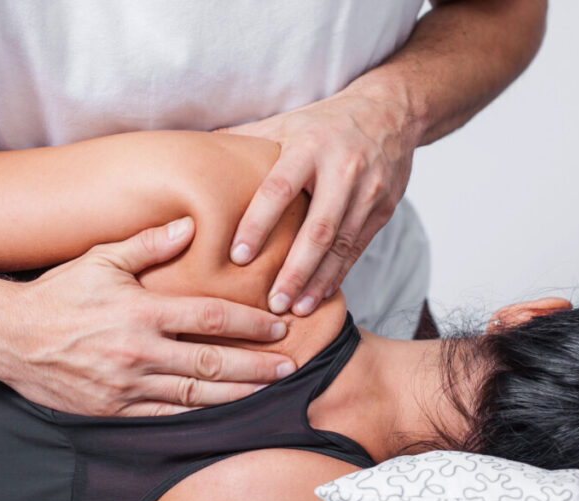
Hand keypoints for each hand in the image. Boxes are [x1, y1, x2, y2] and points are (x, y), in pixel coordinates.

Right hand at [0, 217, 295, 416]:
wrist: (7, 337)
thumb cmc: (55, 295)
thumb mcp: (100, 258)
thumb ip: (148, 244)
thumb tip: (189, 226)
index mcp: (141, 311)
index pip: (211, 317)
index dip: (251, 322)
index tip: (278, 324)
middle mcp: (139, 351)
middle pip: (214, 361)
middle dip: (258, 364)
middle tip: (291, 365)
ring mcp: (127, 385)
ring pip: (197, 394)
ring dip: (238, 393)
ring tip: (269, 390)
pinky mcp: (115, 410)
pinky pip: (167, 416)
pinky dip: (199, 415)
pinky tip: (224, 412)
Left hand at [221, 89, 416, 315]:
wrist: (389, 112)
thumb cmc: (321, 123)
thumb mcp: (283, 125)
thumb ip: (242, 144)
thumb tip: (189, 156)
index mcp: (308, 147)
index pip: (278, 190)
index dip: (258, 225)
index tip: (238, 257)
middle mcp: (342, 170)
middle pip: (317, 229)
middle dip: (294, 271)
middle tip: (272, 302)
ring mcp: (368, 192)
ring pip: (341, 245)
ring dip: (317, 282)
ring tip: (296, 310)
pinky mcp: (384, 209)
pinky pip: (358, 248)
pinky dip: (339, 275)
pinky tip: (320, 296)